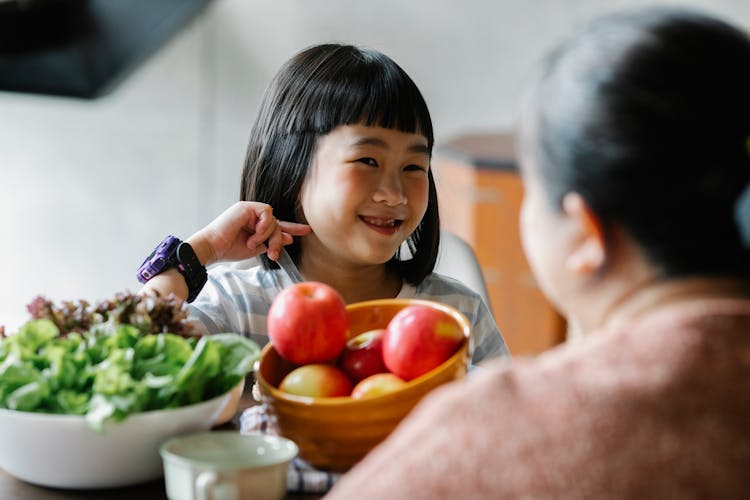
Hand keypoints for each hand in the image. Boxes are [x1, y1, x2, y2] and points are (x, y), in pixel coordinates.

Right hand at [187, 202, 311, 264]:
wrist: (214, 248)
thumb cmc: (229, 249)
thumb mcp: (256, 248)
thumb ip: (272, 242)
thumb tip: (290, 238)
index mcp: (256, 225)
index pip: (278, 225)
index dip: (293, 228)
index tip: (307, 230)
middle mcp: (254, 216)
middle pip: (278, 224)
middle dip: (278, 240)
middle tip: (273, 253)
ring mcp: (250, 210)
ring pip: (274, 221)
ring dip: (267, 236)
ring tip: (253, 244)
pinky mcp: (246, 206)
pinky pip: (267, 214)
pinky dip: (263, 227)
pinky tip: (253, 235)